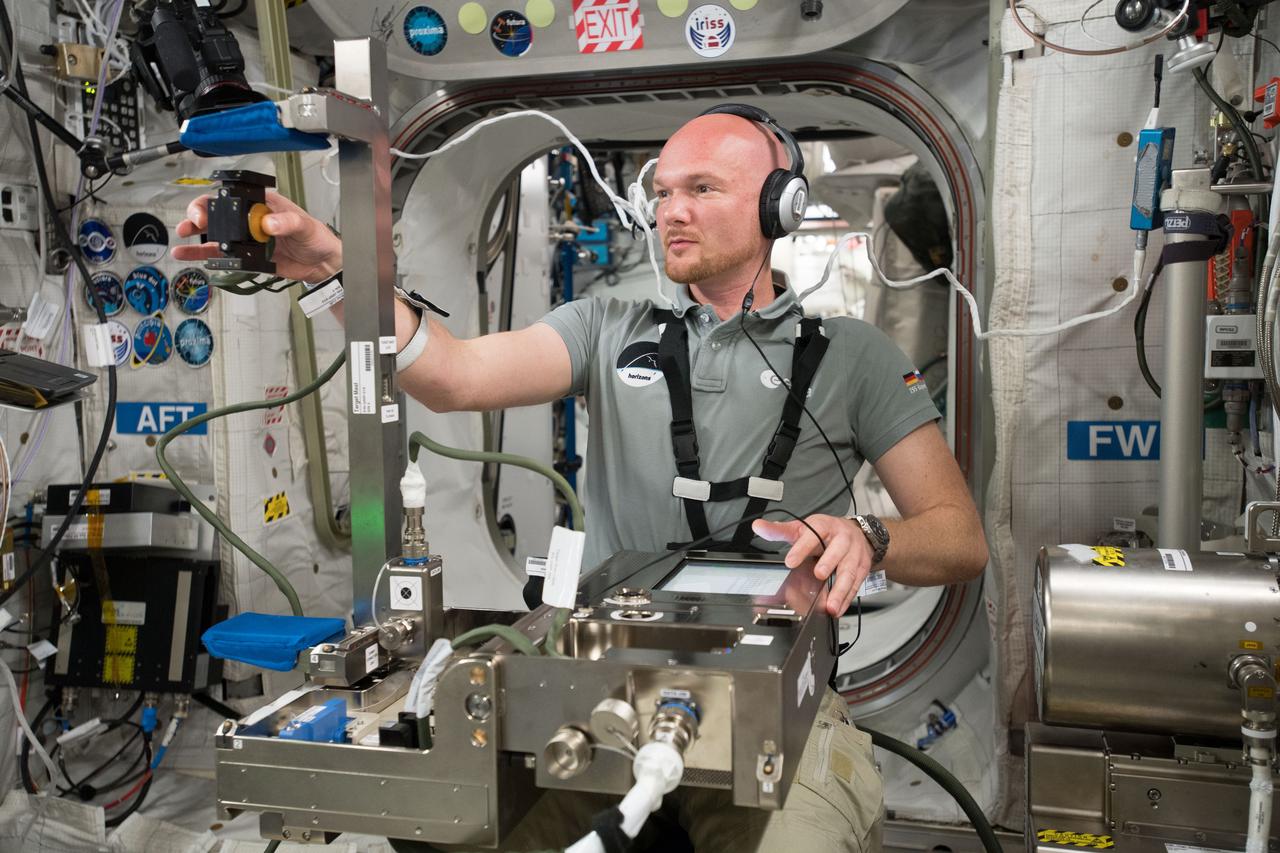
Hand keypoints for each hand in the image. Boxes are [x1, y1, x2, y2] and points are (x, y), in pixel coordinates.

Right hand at [172, 189, 341, 282]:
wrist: (323, 263)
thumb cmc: (317, 237)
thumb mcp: (304, 226)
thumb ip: (287, 223)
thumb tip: (268, 223)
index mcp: (262, 204)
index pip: (233, 196)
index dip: (216, 200)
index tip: (208, 209)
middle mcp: (251, 219)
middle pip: (218, 213)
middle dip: (199, 215)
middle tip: (192, 222)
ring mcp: (248, 238)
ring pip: (216, 234)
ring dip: (196, 235)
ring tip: (181, 238)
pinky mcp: (248, 257)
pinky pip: (223, 256)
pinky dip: (205, 256)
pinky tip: (189, 255)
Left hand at [753, 515, 871, 616]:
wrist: (857, 533)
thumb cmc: (826, 532)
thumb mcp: (803, 528)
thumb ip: (780, 530)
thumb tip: (758, 527)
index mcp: (824, 526)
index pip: (813, 534)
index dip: (802, 547)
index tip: (790, 561)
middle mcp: (842, 538)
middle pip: (837, 550)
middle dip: (828, 563)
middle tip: (818, 574)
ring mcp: (854, 554)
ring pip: (849, 571)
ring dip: (840, 590)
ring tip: (830, 606)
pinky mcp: (862, 568)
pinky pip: (856, 585)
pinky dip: (847, 599)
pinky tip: (837, 609)